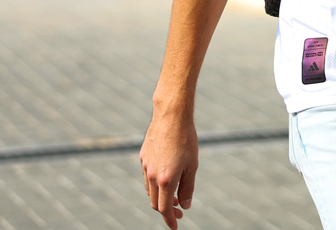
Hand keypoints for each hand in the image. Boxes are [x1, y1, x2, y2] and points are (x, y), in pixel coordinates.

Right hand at [140, 111, 198, 227]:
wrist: (171, 116)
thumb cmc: (186, 140)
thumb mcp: (192, 165)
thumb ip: (188, 187)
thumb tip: (184, 205)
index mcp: (165, 180)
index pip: (164, 208)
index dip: (169, 220)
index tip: (175, 227)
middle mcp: (152, 176)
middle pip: (155, 202)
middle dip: (166, 210)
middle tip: (179, 211)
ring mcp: (145, 166)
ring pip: (149, 190)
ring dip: (161, 197)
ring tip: (175, 196)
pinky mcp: (143, 157)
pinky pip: (147, 176)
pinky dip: (155, 184)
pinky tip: (166, 178)